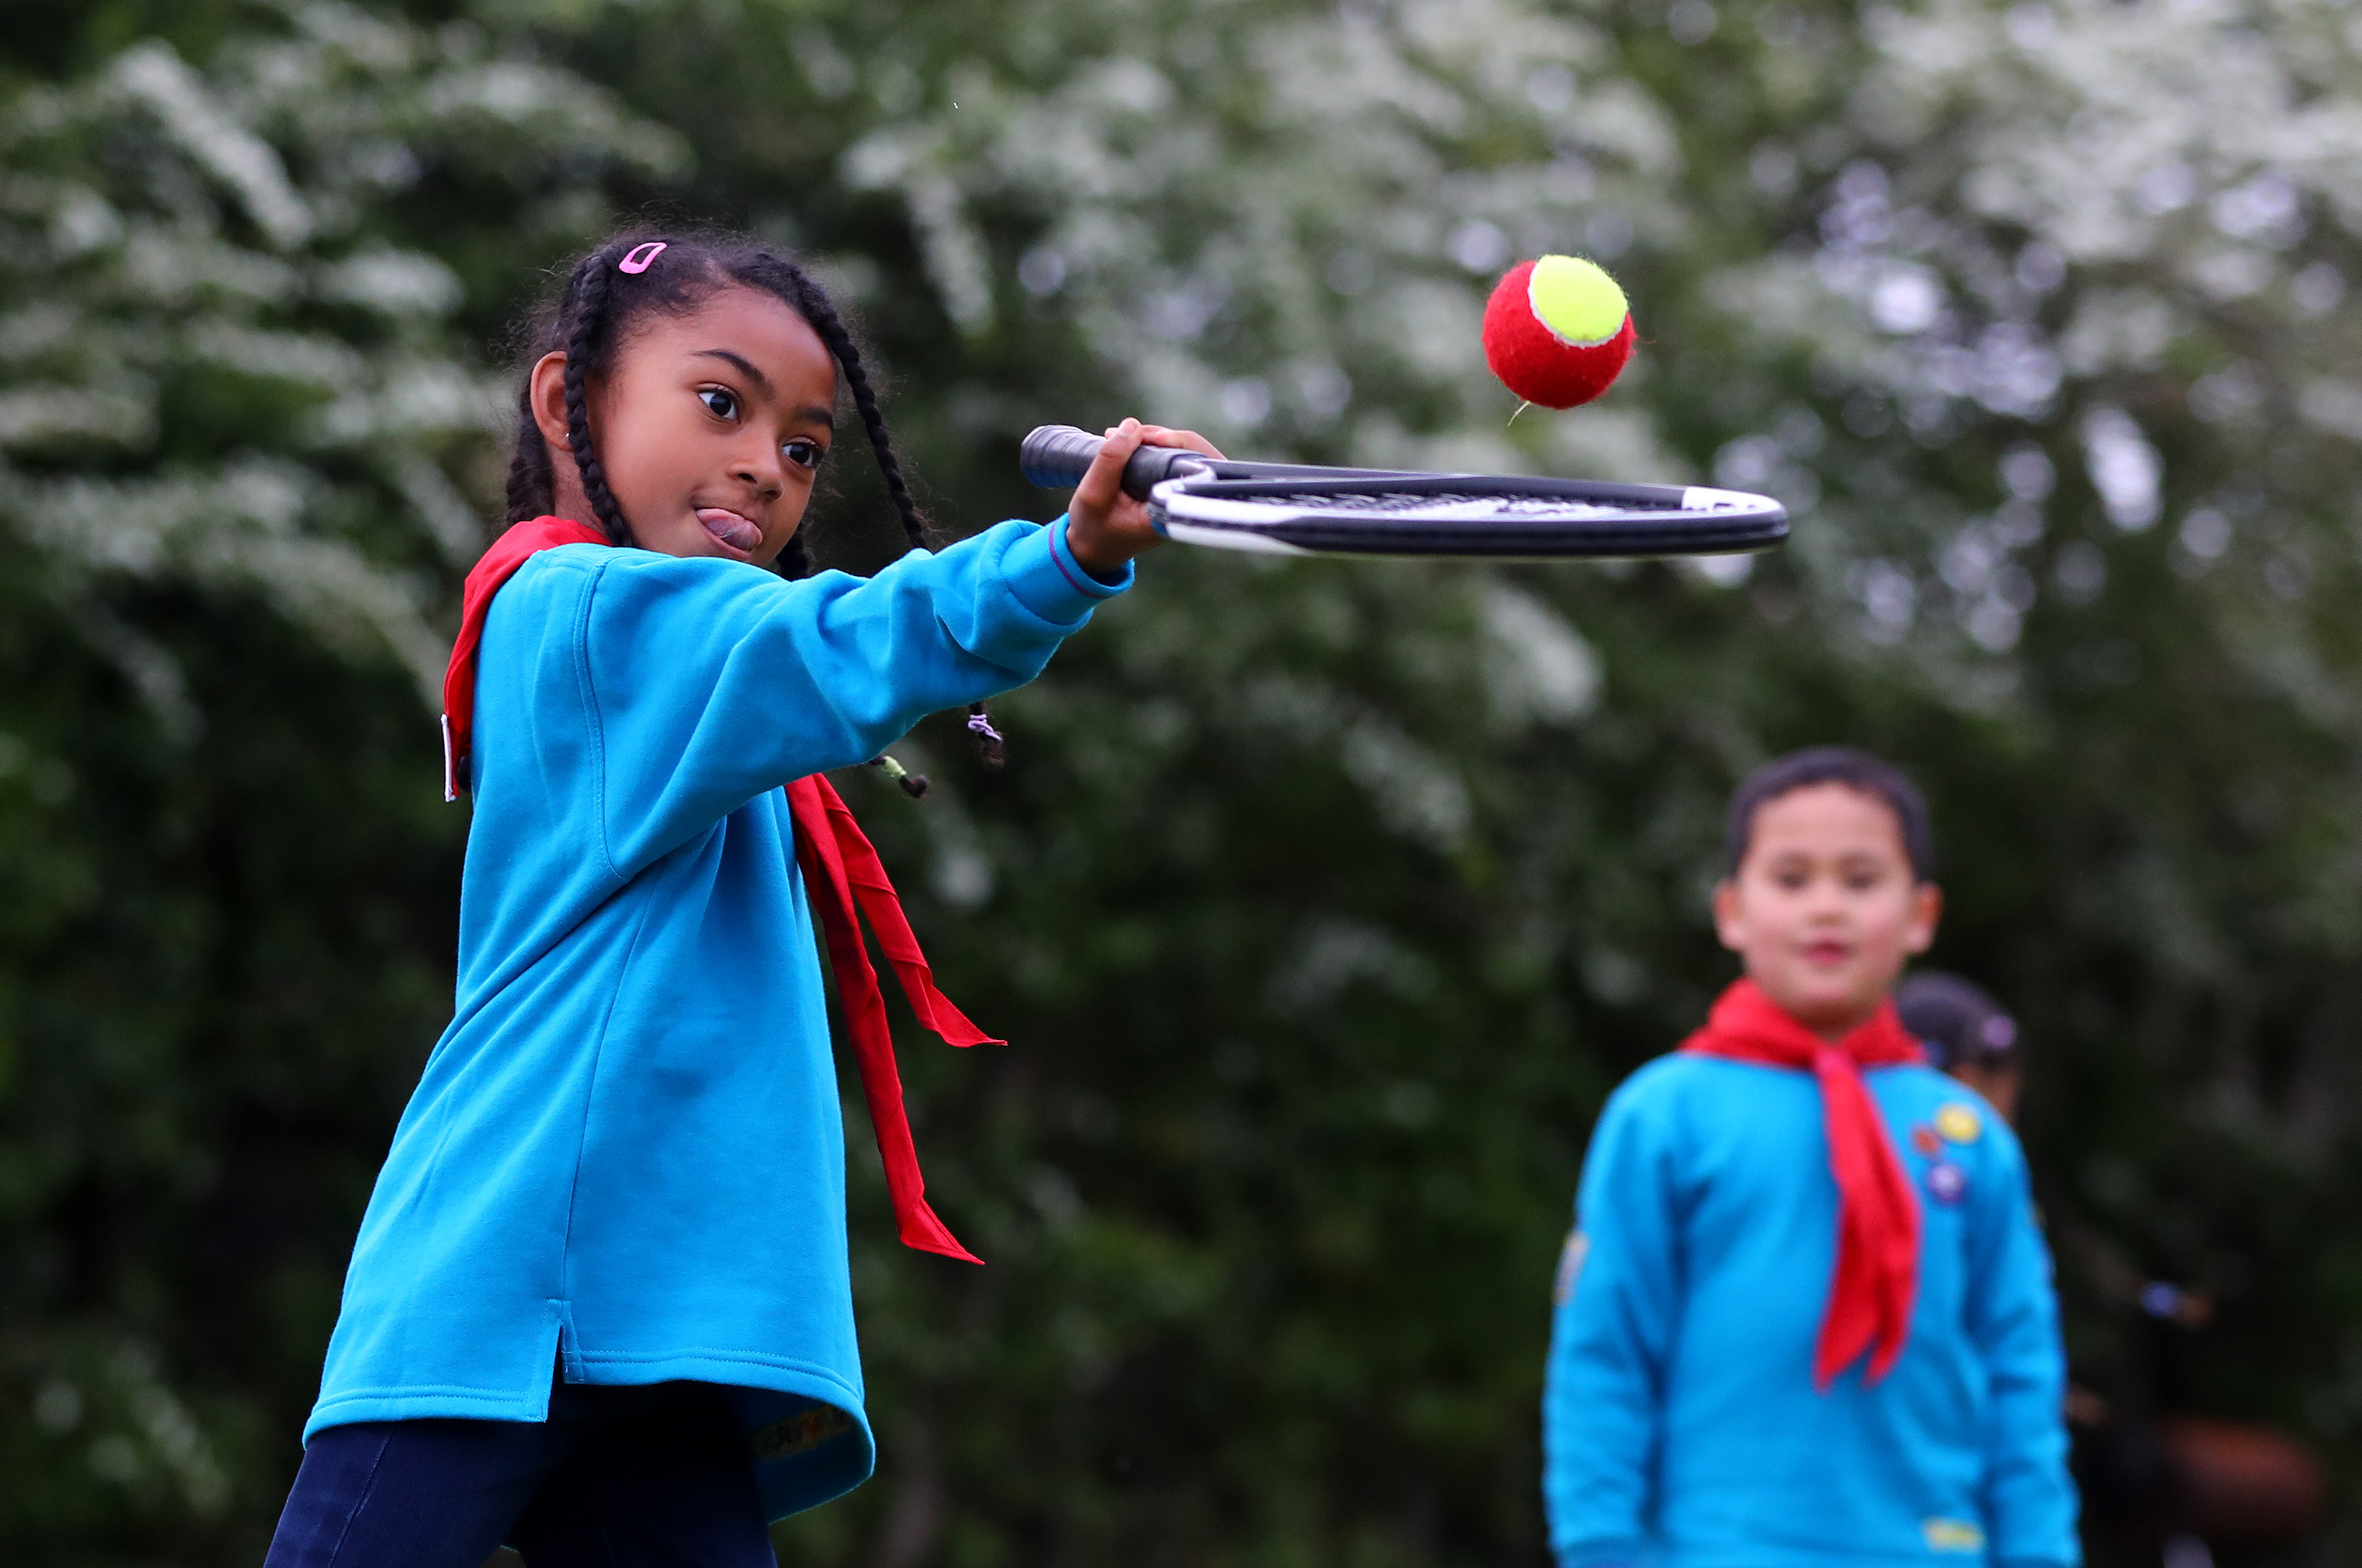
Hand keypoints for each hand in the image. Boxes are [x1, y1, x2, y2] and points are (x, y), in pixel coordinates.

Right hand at [1064, 418, 1223, 575]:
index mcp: (1166, 514)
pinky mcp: (1168, 489)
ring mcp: (1176, 497)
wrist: (1091, 545)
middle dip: (1163, 436)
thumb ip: (1111, 460)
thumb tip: (1133, 425)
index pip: (1192, 470)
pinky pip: (1171, 459)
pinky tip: (1131, 443)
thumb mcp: (1092, 493)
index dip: (1176, 444)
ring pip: (1182, 453)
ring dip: (1155, 438)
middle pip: (1194, 456)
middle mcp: (1179, 506)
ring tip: (1122, 437)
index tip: (1148, 437)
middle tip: (1128, 433)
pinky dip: (1153, 445)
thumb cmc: (1092, 527)